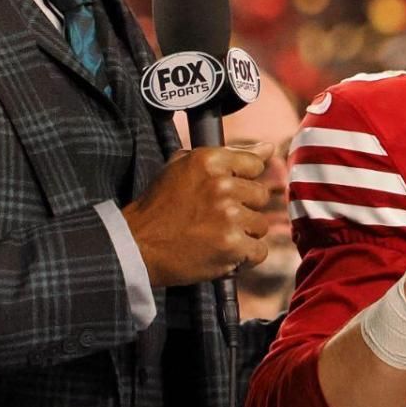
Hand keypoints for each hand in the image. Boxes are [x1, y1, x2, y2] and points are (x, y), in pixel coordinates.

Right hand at [123, 144, 276, 288]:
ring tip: (215, 236)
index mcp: (210, 161)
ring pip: (260, 225)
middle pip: (261, 196)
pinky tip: (223, 253)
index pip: (255, 164)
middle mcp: (222, 185)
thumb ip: (228, 155)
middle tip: (216, 218)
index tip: (227, 192)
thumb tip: (269, 148)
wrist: (137, 245)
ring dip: (243, 233)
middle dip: (243, 208)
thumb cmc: (159, 206)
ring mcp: (229, 216)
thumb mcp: (182, 167)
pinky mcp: (232, 245)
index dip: (243, 180)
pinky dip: (244, 257)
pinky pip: (259, 251)